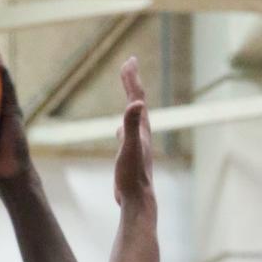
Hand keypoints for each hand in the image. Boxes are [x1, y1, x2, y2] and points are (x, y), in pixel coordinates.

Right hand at [114, 56, 153, 205]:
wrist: (137, 201)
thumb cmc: (132, 176)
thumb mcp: (129, 147)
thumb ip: (132, 125)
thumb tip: (136, 103)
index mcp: (141, 129)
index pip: (137, 98)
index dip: (132, 79)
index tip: (129, 60)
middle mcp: (141, 134)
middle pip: (137, 103)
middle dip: (132, 83)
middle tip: (129, 64)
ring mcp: (137, 146)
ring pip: (134, 118)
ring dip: (130, 102)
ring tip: (128, 92)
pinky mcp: (131, 158)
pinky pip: (128, 135)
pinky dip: (124, 126)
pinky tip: (119, 130)